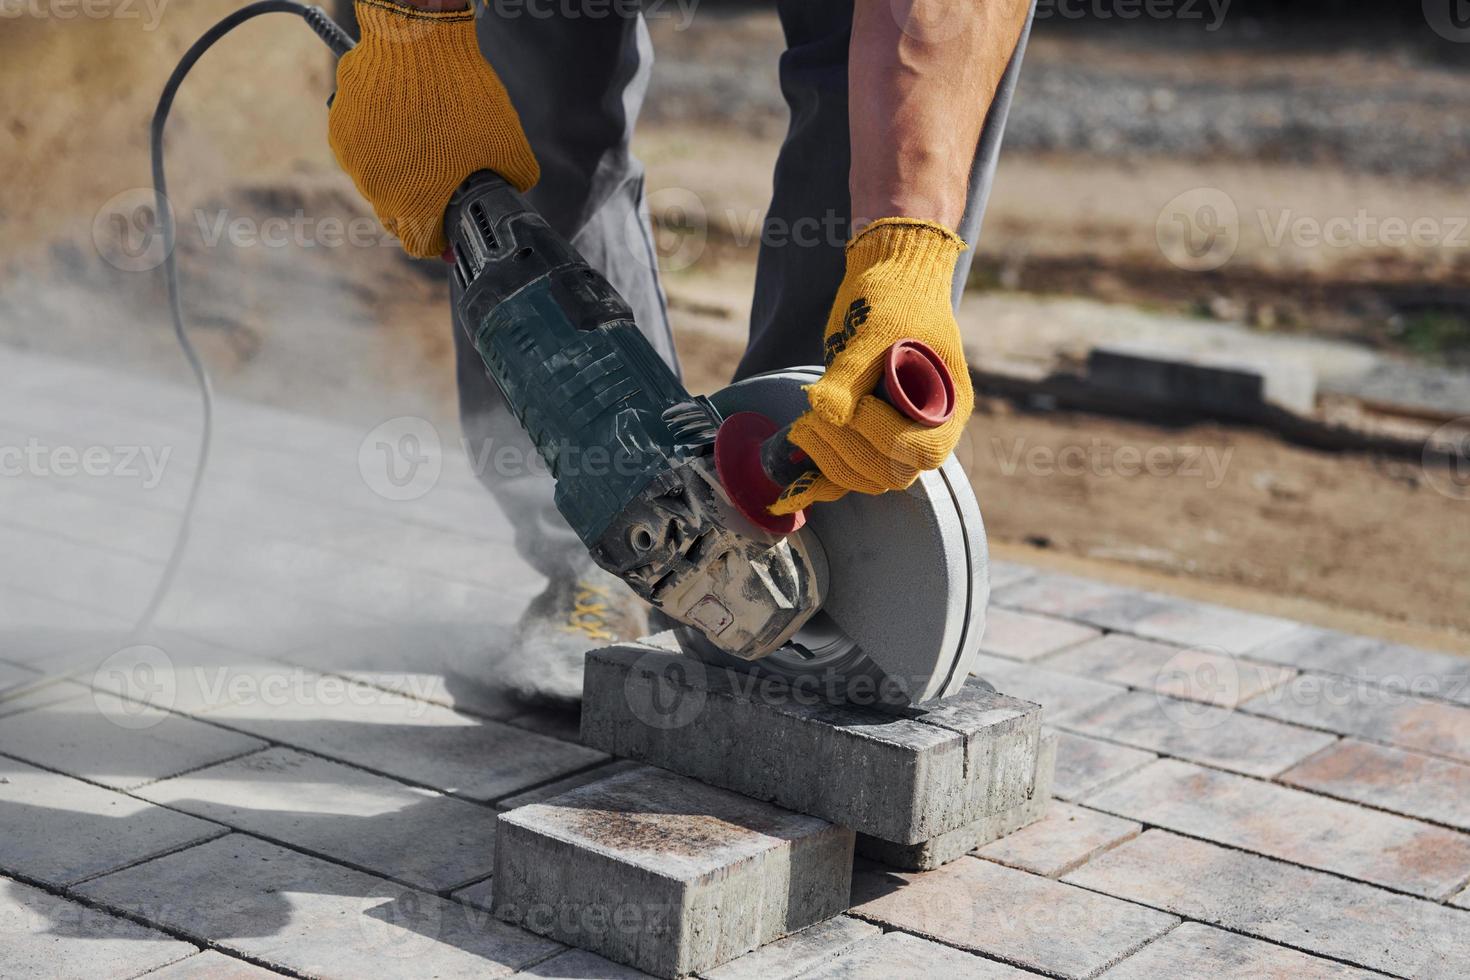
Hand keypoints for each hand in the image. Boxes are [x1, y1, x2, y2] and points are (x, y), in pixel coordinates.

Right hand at [328, 0, 538, 257]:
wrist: (419, 43)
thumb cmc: (465, 99)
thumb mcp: (510, 149)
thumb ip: (512, 186)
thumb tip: (511, 197)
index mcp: (416, 207)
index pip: (420, 245)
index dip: (439, 238)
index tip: (450, 224)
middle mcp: (377, 192)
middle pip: (396, 217)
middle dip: (418, 207)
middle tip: (440, 180)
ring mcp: (354, 161)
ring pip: (376, 183)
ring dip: (397, 173)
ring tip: (423, 141)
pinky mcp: (339, 130)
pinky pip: (361, 150)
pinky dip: (378, 143)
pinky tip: (401, 120)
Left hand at [771, 219, 973, 515]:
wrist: (888, 280)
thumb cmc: (894, 298)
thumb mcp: (874, 329)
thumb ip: (850, 372)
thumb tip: (825, 412)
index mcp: (947, 406)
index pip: (923, 449)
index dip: (886, 436)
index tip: (858, 405)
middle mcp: (928, 429)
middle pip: (892, 473)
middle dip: (847, 450)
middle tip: (813, 416)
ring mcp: (897, 436)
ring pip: (867, 479)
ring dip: (830, 460)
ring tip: (802, 425)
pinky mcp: (866, 437)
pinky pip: (848, 472)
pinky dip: (821, 479)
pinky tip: (792, 487)